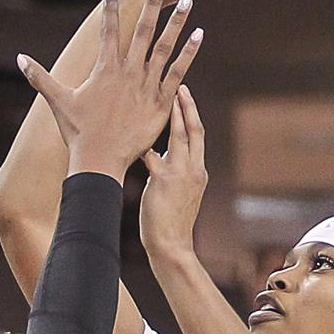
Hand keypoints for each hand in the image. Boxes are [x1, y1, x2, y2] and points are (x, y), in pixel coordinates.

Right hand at [18, 0, 203, 178]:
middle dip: (152, 2)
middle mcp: (128, 72)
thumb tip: (19, 58)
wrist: (101, 160)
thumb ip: (40, 76)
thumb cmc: (79, 132)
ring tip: (189, 0)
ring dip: (177, 22)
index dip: (110, 8)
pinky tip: (199, 35)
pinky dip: (188, 53)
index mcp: (104, 69)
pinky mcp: (161, 101)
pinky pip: (178, 72)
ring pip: (164, 46)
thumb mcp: (58, 101)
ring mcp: (146, 85)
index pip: (108, 31)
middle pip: (141, 29)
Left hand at [138, 86, 210, 258]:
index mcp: (198, 171)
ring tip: (166, 97)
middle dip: (187, 107)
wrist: (172, 245)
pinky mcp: (164, 181)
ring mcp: (181, 174)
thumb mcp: (177, 194)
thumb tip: (158, 158)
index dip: (192, 116)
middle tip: (181, 87)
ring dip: (174, 115)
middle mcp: (194, 169)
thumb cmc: (170, 224)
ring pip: (180, 137)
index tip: (186, 99)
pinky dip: (145, 143)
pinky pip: (154, 155)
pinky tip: (135, 132)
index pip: (198, 137)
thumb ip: (171, 173)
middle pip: (194, 130)